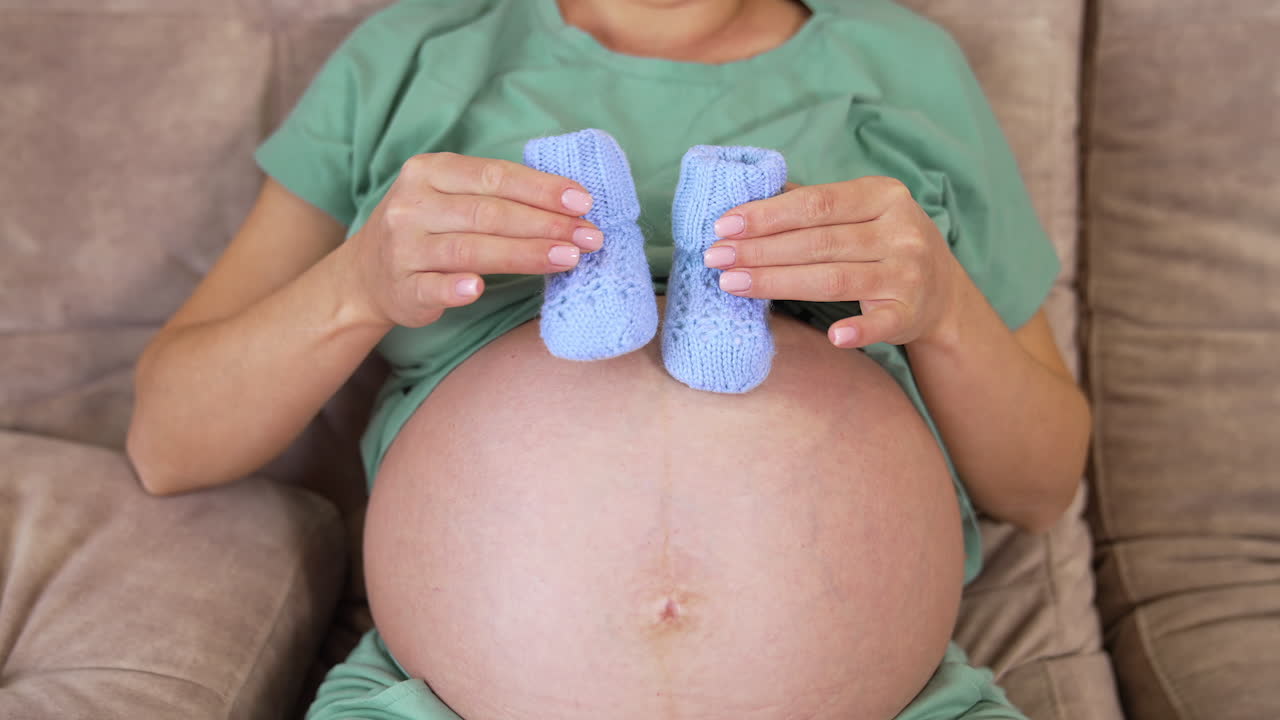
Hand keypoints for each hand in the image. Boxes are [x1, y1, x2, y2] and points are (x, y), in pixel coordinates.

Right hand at [342, 152, 602, 327]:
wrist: (366, 275)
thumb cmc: (428, 229)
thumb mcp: (451, 197)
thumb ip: (498, 195)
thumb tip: (570, 204)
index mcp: (430, 172)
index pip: (495, 176)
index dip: (542, 189)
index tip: (584, 203)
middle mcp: (413, 205)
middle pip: (489, 213)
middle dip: (545, 224)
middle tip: (589, 237)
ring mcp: (404, 247)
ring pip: (470, 249)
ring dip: (523, 254)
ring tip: (567, 258)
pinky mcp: (402, 287)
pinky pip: (432, 287)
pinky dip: (455, 288)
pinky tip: (479, 289)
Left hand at [703, 176, 965, 347]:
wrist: (942, 292)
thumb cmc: (882, 243)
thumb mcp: (860, 211)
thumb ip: (811, 203)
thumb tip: (747, 193)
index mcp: (884, 195)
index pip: (816, 204)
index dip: (767, 215)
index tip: (724, 225)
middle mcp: (900, 231)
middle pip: (817, 242)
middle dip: (760, 250)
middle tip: (715, 257)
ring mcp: (908, 273)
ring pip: (833, 279)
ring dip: (778, 282)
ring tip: (732, 283)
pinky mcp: (911, 312)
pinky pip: (882, 323)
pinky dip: (859, 330)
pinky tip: (832, 335)